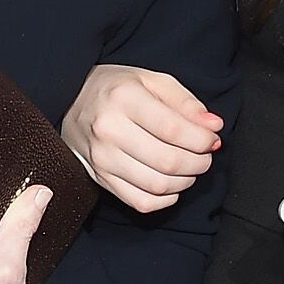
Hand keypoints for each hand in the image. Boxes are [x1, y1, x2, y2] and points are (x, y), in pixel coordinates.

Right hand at [65, 64, 218, 213]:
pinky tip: (170, 183)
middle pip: (168, 161)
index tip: (211, 139)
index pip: (173, 129)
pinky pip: (141, 202)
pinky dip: (165, 199)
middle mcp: (108, 130)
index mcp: (123, 98)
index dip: (202, 139)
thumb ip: (185, 101)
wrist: (70, 100)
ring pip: (158, 186)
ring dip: (185, 181)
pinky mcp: (99, 179)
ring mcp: (101, 159)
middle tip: (204, 154)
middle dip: (199, 162)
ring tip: (189, 167)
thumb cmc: (116, 89)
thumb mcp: (151, 81)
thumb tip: (214, 126)